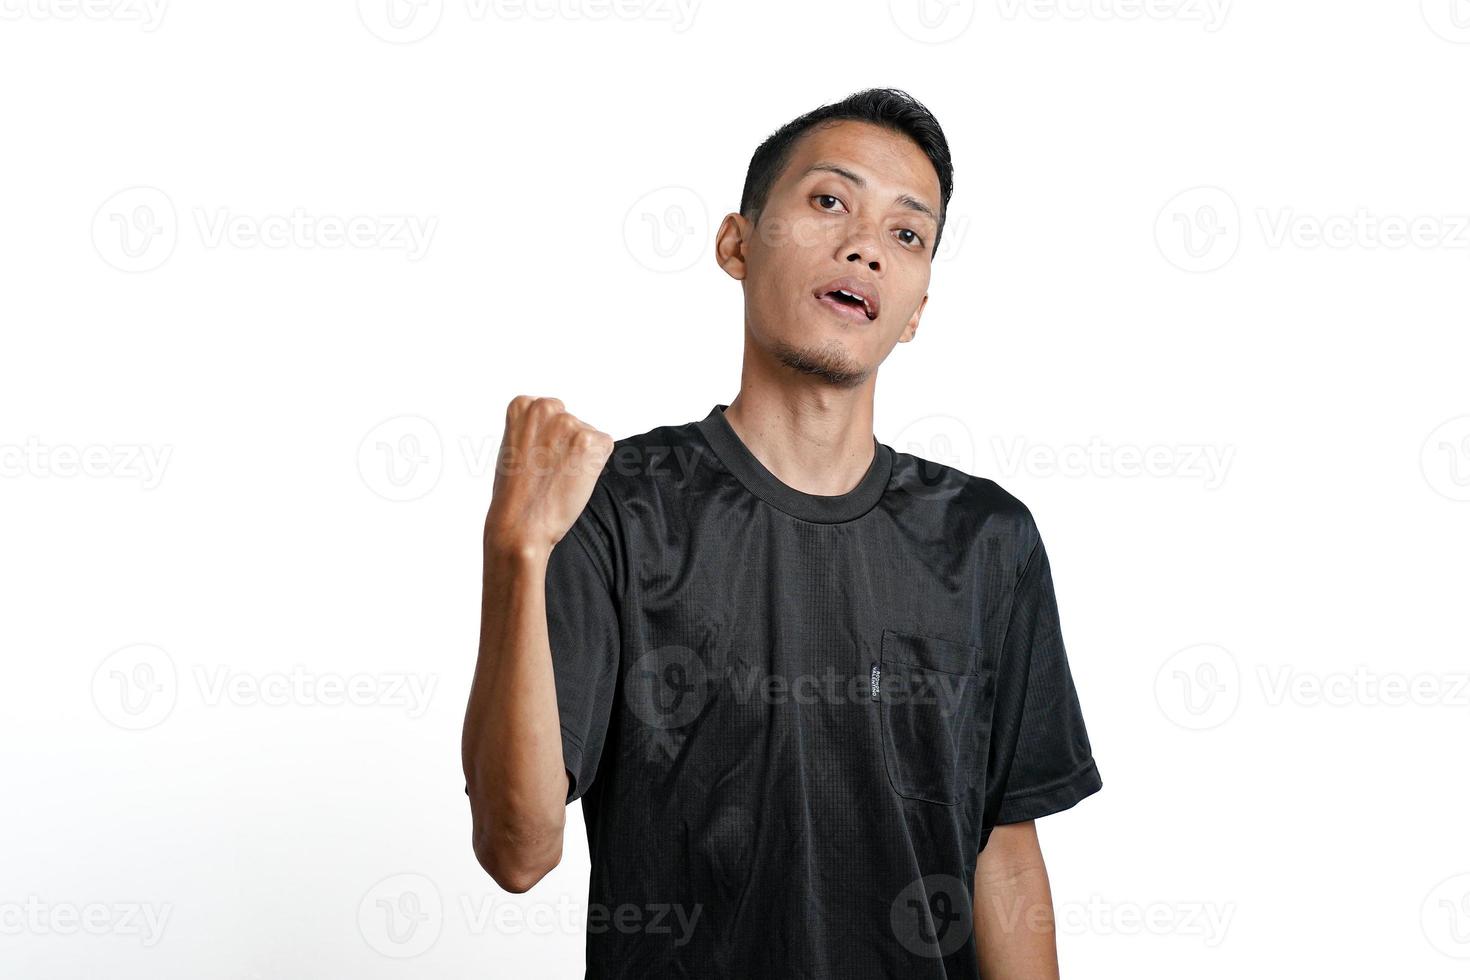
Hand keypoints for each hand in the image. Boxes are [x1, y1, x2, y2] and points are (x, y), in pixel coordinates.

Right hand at [484, 395, 613, 556]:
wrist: (521, 524)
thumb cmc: (514, 494)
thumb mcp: (513, 447)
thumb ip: (533, 429)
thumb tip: (558, 429)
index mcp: (522, 405)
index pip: (550, 412)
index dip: (547, 440)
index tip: (536, 458)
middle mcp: (546, 407)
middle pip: (570, 422)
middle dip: (565, 445)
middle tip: (549, 471)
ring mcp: (569, 423)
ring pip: (587, 436)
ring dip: (580, 457)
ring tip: (559, 478)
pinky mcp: (591, 440)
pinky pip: (604, 447)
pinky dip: (595, 465)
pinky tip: (573, 480)